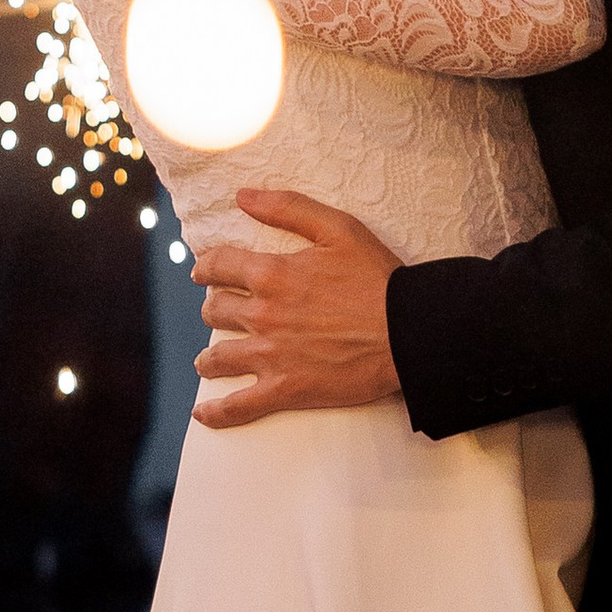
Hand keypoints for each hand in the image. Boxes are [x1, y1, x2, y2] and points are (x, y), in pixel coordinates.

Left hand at [187, 190, 403, 428]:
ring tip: (210, 361)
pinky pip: (240, 406)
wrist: (408, 332)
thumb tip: (244, 197)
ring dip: (210, 358)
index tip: (203, 271)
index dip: (206, 267)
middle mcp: (262, 315)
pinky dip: (217, 413)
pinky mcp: (286, 389)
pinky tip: (203, 414)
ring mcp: (271, 356)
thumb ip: (288, 208)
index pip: (218, 266)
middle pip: (215, 311)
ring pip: (218, 357)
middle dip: (215, 308)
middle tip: (220, 312)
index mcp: (272, 274)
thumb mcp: (338, 228)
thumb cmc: (377, 279)